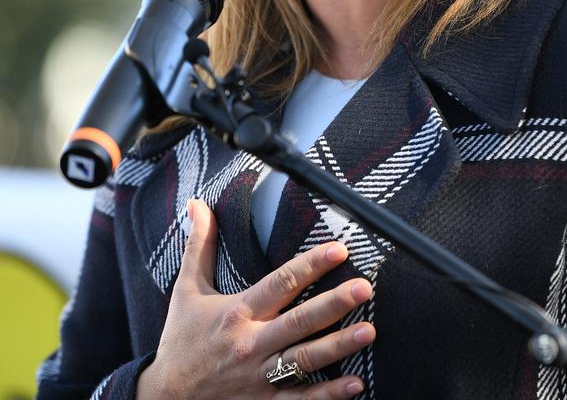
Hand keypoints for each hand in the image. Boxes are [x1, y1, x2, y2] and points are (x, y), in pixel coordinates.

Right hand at [136, 199, 374, 398]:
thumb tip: (197, 204)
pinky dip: (329, 395)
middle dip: (333, 304)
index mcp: (237, 312)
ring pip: (305, 360)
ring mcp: (259, 378)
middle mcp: (251, 344)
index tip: (338, 249)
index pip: (280, 283)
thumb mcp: (186, 291)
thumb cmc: (180, 342)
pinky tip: (355, 384)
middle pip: (299, 321)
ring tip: (369, 331)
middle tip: (363, 288)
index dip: (310, 265)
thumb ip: (199, 246)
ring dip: (339, 346)